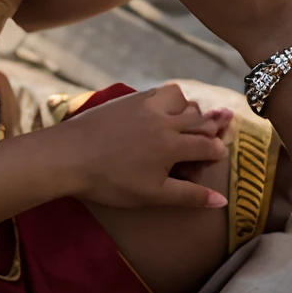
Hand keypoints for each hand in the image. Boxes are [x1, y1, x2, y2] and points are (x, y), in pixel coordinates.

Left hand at [51, 85, 231, 208]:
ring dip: (192, 110)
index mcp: (173, 146)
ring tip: (192, 119)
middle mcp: (165, 120)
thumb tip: (222, 201)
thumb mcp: (152, 195)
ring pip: (183, 100)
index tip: (220, 156)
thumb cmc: (110, 182)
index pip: (207, 145)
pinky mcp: (131, 99)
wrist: (68, 155)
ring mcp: (147, 105)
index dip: (217, 151)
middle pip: (200, 120)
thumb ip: (189, 196)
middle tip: (222, 126)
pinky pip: (161, 91)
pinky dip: (171, 98)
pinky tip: (166, 107)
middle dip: (213, 126)